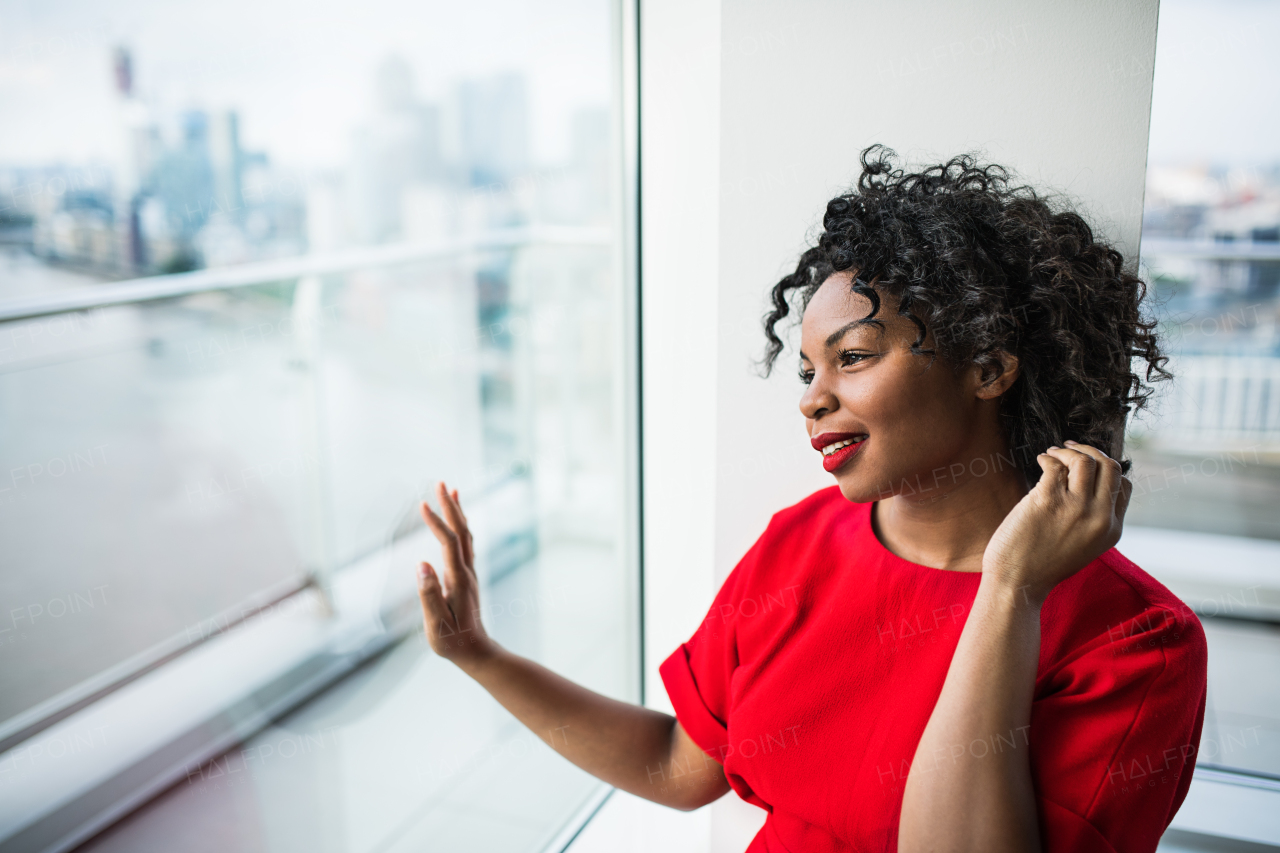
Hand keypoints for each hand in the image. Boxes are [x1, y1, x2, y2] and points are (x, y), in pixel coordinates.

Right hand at [417, 482, 495, 668]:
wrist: (475, 651)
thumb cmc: (451, 641)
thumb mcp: (435, 622)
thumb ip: (428, 594)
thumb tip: (422, 564)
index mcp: (458, 580)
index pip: (448, 543)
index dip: (436, 522)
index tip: (422, 504)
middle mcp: (467, 572)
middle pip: (462, 531)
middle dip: (450, 506)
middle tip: (441, 482)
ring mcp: (469, 573)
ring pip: (466, 535)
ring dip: (458, 511)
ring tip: (450, 490)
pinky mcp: (467, 576)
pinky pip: (466, 543)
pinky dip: (461, 525)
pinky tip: (456, 519)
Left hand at [982, 441, 1131, 604]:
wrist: (1017, 583)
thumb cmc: (1042, 564)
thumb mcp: (1083, 545)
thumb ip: (1092, 518)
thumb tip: (1087, 480)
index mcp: (1112, 530)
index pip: (1124, 485)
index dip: (1106, 468)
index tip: (1088, 462)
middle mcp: (1100, 518)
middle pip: (1111, 467)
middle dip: (1091, 450)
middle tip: (1070, 448)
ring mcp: (1076, 509)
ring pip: (1086, 460)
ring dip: (1068, 451)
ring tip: (1053, 453)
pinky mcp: (1048, 501)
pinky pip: (1055, 465)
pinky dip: (1048, 457)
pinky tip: (1041, 460)